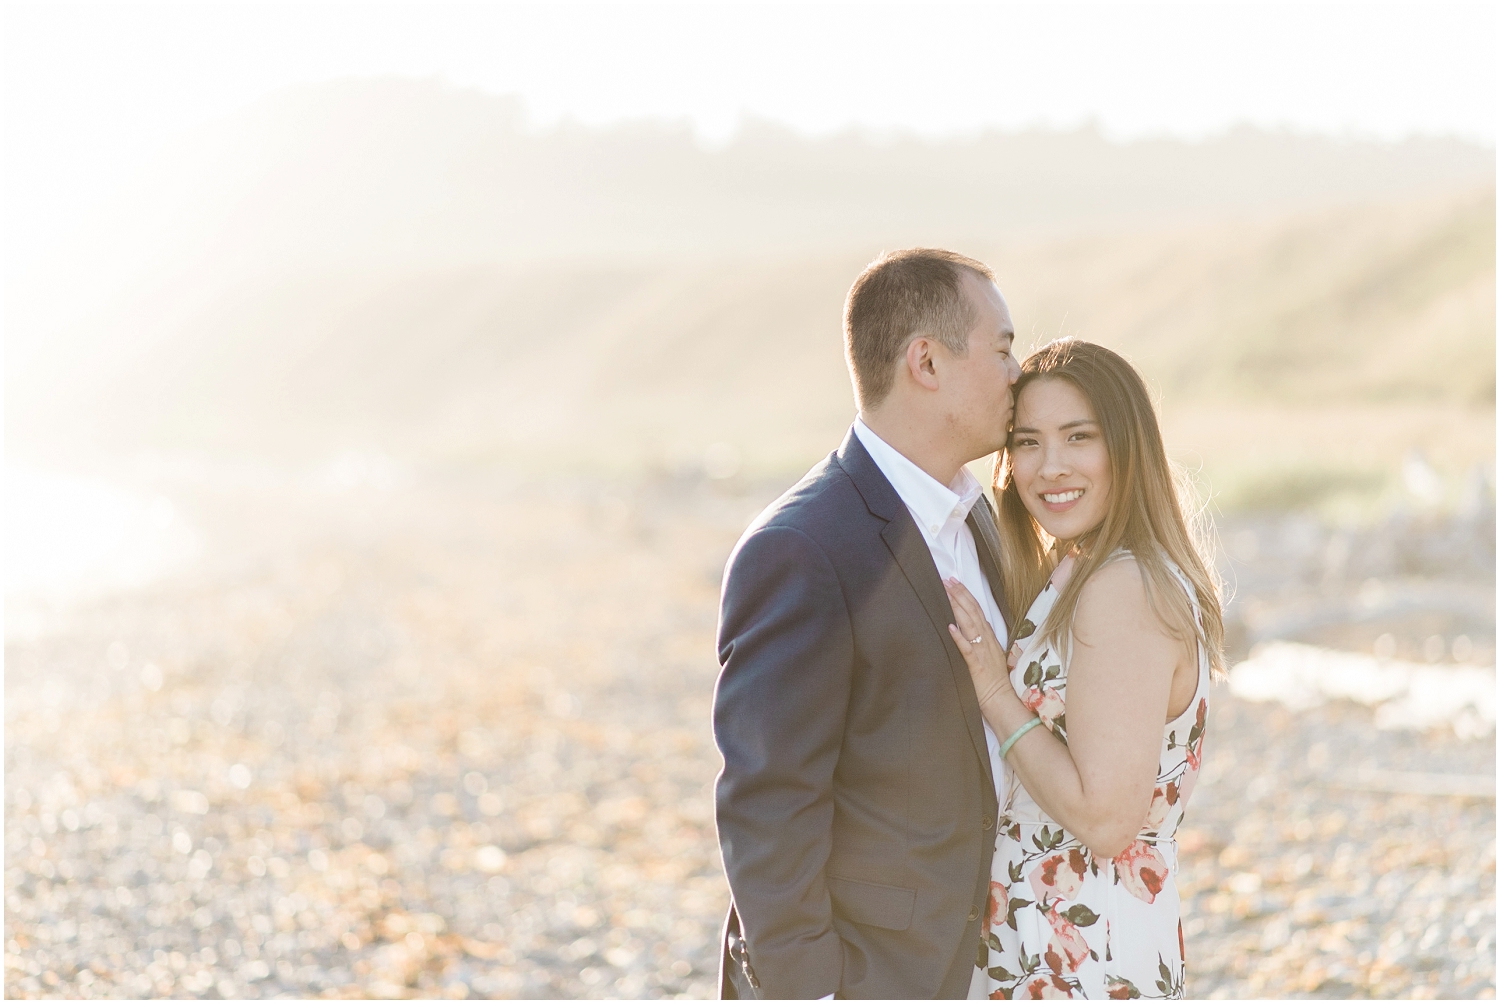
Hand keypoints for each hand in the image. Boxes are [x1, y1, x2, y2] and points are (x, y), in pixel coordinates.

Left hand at [943, 578, 1011, 709]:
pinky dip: (959, 637)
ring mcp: (982, 652)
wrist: (1002, 701)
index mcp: (989, 638)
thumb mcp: (987, 656)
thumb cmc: (993, 682)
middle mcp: (986, 641)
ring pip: (970, 625)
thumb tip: (963, 629)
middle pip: (973, 612)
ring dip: (958, 608)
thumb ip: (978, 642)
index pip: (977, 611)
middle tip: (947, 579)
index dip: (966, 595)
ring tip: (947, 594)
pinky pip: (967, 649)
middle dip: (960, 594)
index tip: (955, 582)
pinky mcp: (976, 665)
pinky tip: (950, 626)